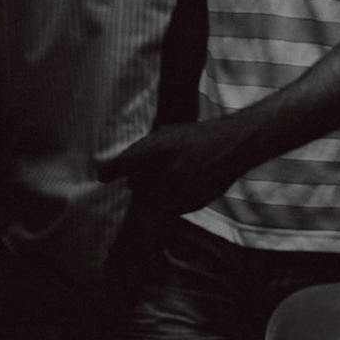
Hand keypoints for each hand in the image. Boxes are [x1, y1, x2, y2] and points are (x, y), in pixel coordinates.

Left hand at [97, 119, 253, 214]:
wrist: (234, 145)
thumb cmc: (197, 136)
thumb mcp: (167, 133)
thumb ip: (141, 150)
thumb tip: (114, 171)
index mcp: (158, 149)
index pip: (120, 167)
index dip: (110, 171)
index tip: (105, 175)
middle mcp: (167, 170)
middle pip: (134, 184)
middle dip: (139, 177)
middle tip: (156, 168)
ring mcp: (180, 188)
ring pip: (149, 198)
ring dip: (153, 190)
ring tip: (170, 176)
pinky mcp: (191, 202)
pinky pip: (166, 207)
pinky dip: (168, 199)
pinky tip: (182, 185)